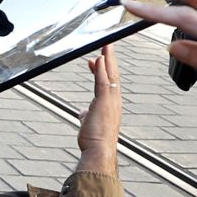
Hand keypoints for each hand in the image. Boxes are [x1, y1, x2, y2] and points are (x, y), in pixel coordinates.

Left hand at [75, 44, 120, 175]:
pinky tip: (98, 59)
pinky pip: (103, 82)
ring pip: (111, 76)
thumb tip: (82, 113)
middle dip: (109, 60)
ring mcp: (111, 101)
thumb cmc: (95, 141)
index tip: (96, 62)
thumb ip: (86, 115)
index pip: (108, 84)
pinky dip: (102, 70)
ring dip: (108, 60)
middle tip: (106, 46)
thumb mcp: (89, 124)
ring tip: (106, 46)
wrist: (99, 150)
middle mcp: (114, 101)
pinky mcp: (104, 102)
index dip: (103, 71)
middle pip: (114, 76)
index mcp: (111, 106)